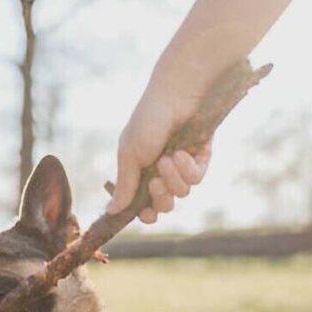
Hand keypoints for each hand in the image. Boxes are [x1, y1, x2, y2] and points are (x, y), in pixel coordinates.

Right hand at [108, 79, 211, 223]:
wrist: (176, 97)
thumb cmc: (147, 122)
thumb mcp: (129, 155)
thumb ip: (124, 185)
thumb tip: (110, 212)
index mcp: (140, 172)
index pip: (143, 205)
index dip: (145, 214)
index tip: (145, 214)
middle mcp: (161, 172)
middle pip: (164, 205)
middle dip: (160, 197)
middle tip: (155, 182)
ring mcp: (182, 167)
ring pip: (181, 193)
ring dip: (173, 179)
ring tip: (168, 158)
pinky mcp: (200, 159)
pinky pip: (197, 179)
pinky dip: (188, 169)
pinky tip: (182, 152)